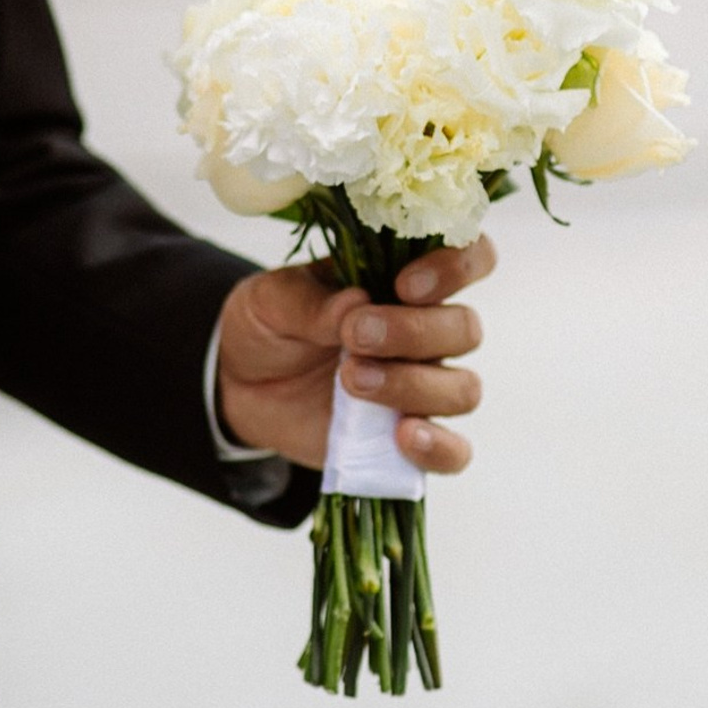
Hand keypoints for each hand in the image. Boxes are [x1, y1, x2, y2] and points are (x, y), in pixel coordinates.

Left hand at [215, 238, 494, 474]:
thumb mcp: (269, 299)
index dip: (457, 265)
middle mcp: (422, 331)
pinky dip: (437, 446)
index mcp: (397, 278)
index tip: (406, 284)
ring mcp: (420, 386)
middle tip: (355, 336)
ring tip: (351, 380)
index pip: (466, 256)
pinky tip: (401, 436)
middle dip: (412, 332)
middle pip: (463, 328)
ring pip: (462, 388)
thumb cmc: (267, 325)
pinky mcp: (407, 437)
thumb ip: (309, 300)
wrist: (241, 384)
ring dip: (412, 385)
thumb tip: (356, 302)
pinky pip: (453, 452)